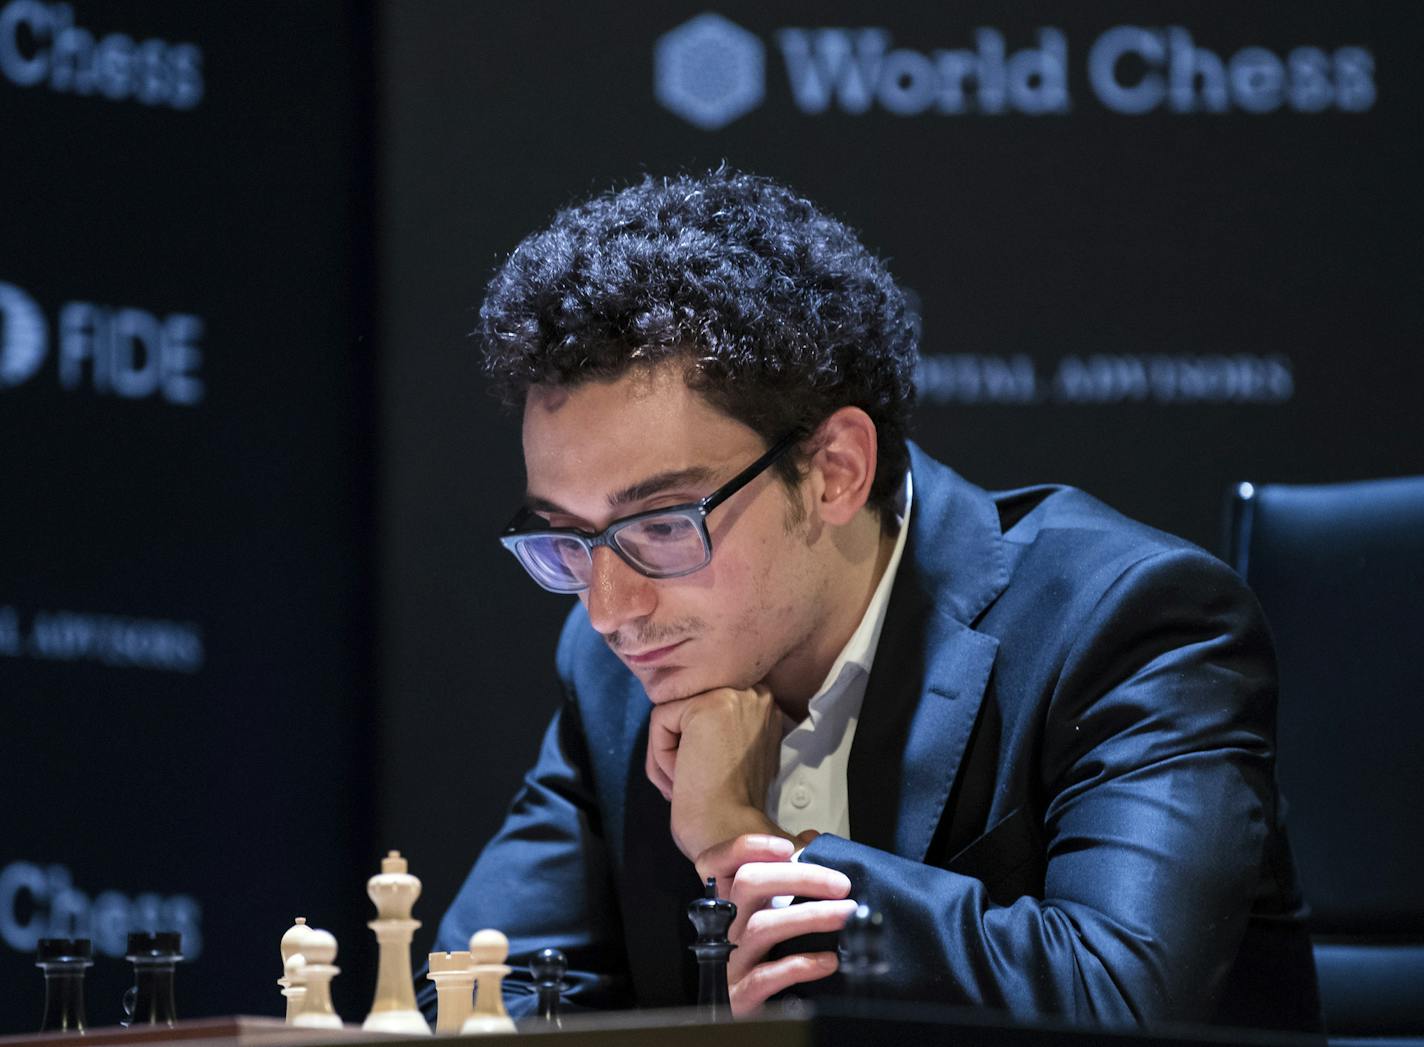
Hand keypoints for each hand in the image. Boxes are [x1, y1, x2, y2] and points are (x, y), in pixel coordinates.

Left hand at [645, 684, 783, 861]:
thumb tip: (686, 721)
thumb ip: (726, 728)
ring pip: (672, 713)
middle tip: (691, 782)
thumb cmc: (733, 807)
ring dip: (669, 753)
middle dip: (680, 746)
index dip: (696, 745)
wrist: (733, 834)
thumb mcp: (741, 753)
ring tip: (685, 782)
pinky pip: (660, 720)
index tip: (703, 777)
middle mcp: (756, 694)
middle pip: (689, 708)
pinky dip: (659, 755)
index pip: (707, 710)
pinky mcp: (706, 705)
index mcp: (766, 707)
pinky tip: (681, 777)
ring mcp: (733, 696)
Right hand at [697, 835, 857, 1016]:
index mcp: (726, 900)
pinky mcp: (740, 993)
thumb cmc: (763, 952)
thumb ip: (788, 872)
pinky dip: (801, 965)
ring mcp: (729, 958)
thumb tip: (811, 840)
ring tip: (844, 914)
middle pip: (747, 883)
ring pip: (762, 926)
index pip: (717, 860)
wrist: (748, 1009)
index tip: (787, 847)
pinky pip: (766, 977)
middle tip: (840, 884)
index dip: (748, 847)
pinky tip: (829, 960)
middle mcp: (723, 924)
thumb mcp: (770, 908)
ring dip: (809, 917)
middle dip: (799, 877)